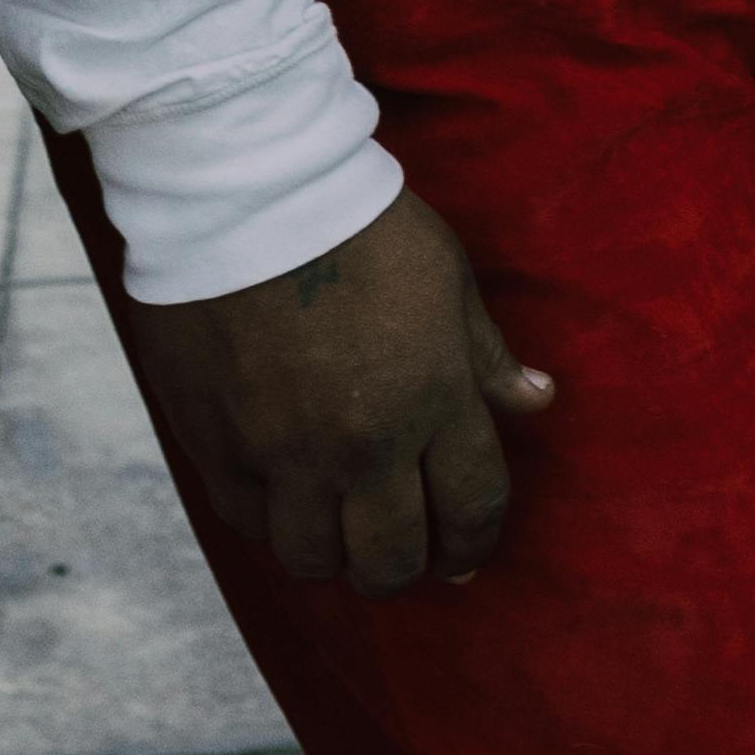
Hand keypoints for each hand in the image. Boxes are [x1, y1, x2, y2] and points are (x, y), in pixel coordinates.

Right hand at [129, 186, 553, 594]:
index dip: (474, 541)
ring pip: (313, 558)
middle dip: (404, 567)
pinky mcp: (216, 444)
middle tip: (399, 549)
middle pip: (390, 560)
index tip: (465, 550)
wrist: (242, 188)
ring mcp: (283, 451)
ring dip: (333, 554)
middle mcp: (361, 442)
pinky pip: (247, 522)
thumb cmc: (357, 221)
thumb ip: (486, 355)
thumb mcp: (445, 276)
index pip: (472, 508)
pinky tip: (281, 494)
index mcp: (431, 398)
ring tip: (336, 527)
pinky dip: (270, 519)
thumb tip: (538, 401)